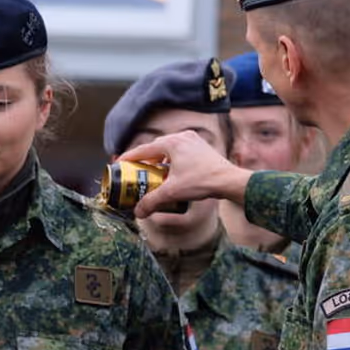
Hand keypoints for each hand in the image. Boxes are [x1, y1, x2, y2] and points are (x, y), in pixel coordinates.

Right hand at [117, 130, 251, 217]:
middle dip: (143, 160)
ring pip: (168, 148)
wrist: (230, 181)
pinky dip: (171, 159)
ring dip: (158, 160)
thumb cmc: (203, 182)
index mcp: (172, 143)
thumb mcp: (172, 192)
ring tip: (152, 173)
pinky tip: (171, 171)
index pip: (143, 149)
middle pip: (155, 147)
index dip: (128, 158)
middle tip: (134, 171)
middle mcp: (181, 137)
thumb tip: (138, 212)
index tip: (119, 165)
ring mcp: (193, 140)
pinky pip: (179, 150)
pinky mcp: (201, 146)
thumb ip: (152, 201)